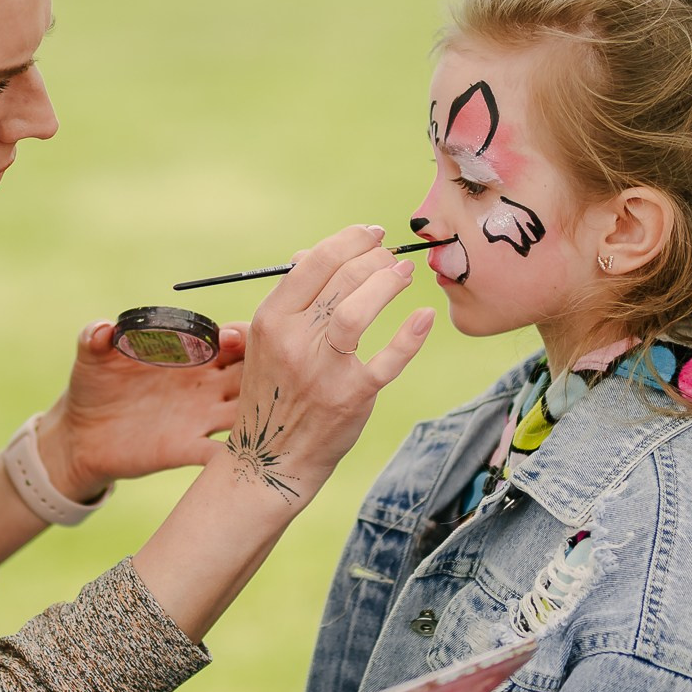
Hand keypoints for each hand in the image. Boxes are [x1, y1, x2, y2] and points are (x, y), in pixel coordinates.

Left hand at [40, 319, 249, 500]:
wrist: (81, 435)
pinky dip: (236, 452)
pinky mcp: (188, 449)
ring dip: (263, 408)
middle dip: (266, 368)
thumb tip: (103, 330)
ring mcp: (201, 417)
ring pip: (248, 410)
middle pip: (252, 372)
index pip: (231, 339)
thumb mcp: (91, 356)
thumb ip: (96, 336)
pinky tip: (244, 452)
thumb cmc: (93, 385)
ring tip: (270, 408)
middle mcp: (205, 384)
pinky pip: (222, 452)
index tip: (227, 339)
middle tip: (265, 371)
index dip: (238, 335)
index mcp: (189, 355)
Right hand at [218, 225, 434, 504]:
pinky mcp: (351, 396)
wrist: (271, 458)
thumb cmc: (275, 390)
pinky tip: (424, 317)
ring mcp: (322, 369)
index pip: (313, 262)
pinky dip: (411, 335)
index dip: (349, 240)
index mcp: (269, 320)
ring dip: (387, 282)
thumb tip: (311, 253)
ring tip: (405, 273)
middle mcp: (292, 340)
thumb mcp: (267, 342)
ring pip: (358, 309)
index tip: (371, 234)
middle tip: (392, 256)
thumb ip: (289, 299)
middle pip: (340, 278)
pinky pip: (388, 359)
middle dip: (374, 257)